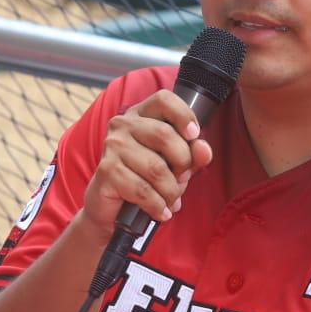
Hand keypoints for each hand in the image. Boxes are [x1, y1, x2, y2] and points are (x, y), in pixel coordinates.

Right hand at [80, 89, 214, 235]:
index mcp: (141, 115)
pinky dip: (158, 206)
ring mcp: (112, 146)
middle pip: (165, 135)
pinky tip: (161, 211)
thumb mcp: (175, 165)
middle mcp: (123, 125)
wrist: (113, 209)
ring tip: (171, 200)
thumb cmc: (145, 180)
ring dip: (171, 191)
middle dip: (183, 163)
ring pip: (156, 168)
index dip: (184, 116)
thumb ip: (192, 155)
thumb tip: (203, 150)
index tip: (194, 136)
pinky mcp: (106, 171)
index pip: (164, 100)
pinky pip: (143, 190)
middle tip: (182, 180)